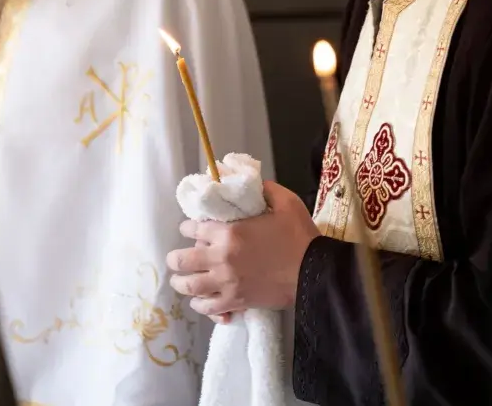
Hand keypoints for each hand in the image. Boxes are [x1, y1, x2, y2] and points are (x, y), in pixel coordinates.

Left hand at [166, 181, 318, 321]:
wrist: (315, 271)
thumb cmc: (300, 235)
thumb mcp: (285, 202)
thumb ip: (263, 189)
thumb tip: (249, 183)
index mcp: (229, 232)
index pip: (192, 228)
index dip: (188, 227)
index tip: (191, 228)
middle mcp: (221, 258)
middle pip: (181, 260)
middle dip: (176, 258)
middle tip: (179, 257)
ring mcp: (226, 283)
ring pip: (189, 286)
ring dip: (182, 282)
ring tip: (183, 280)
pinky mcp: (236, 302)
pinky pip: (207, 307)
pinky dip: (201, 304)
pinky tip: (201, 300)